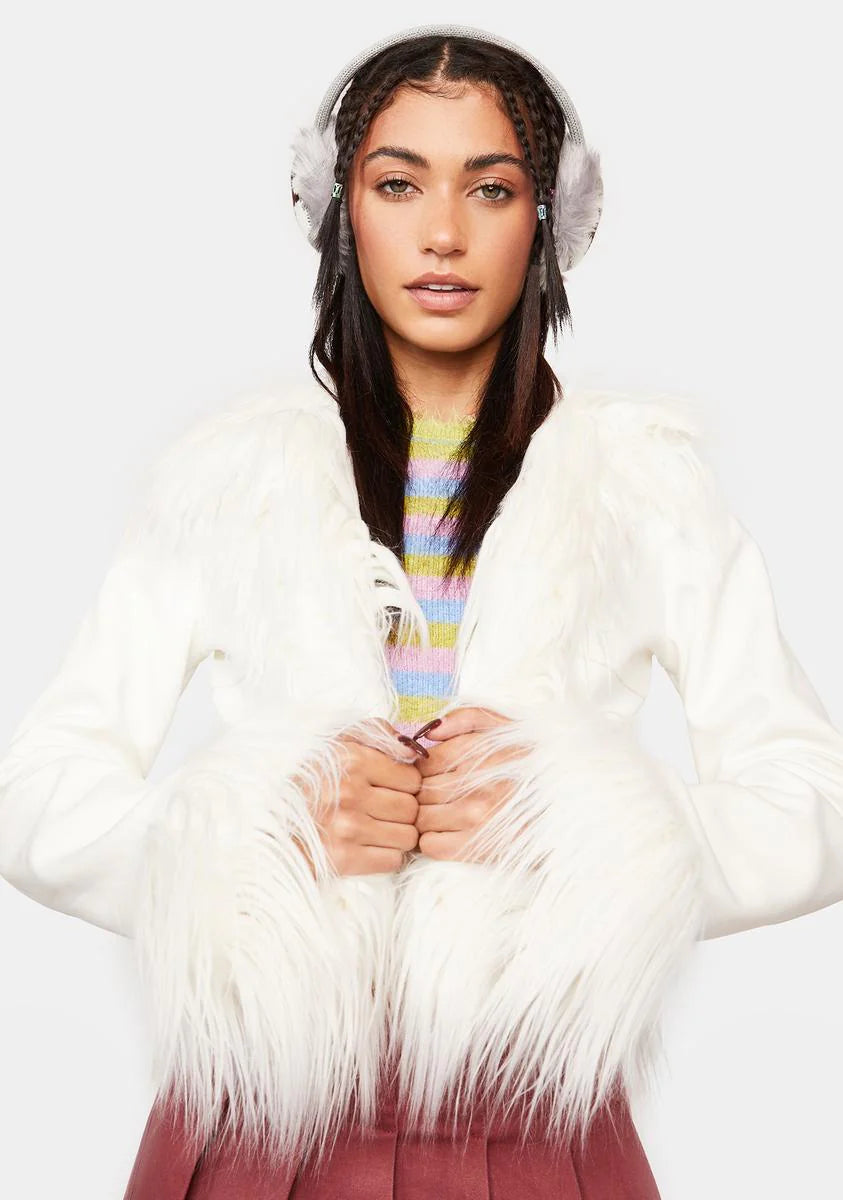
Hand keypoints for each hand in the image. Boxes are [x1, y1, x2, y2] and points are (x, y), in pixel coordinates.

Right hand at [292, 719, 421, 878]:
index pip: (412, 778)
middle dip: (404, 811)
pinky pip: (393, 860)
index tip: (393, 788)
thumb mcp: (335, 742)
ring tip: (379, 828)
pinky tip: (371, 846)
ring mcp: (348, 828)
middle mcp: (352, 792)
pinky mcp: (343, 859)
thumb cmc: (308, 779)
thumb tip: (411, 747)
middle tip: (387, 810)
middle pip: (412, 808)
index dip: (407, 785)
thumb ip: (375, 733)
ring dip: (398, 834)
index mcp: (353, 760)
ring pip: (408, 836)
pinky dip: (387, 855)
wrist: (271, 823)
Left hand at [408, 706, 525, 863]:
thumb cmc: (534, 762)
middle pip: (420, 792)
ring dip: (426, 818)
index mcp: (478, 754)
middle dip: (424, 794)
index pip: (424, 763)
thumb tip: (430, 732)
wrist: (569, 802)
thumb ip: (466, 718)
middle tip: (440, 798)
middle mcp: (475, 785)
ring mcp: (476, 818)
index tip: (437, 775)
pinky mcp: (479, 847)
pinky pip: (432, 845)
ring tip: (445, 816)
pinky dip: (433, 841)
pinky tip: (449, 835)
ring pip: (421, 818)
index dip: (426, 770)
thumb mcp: (505, 726)